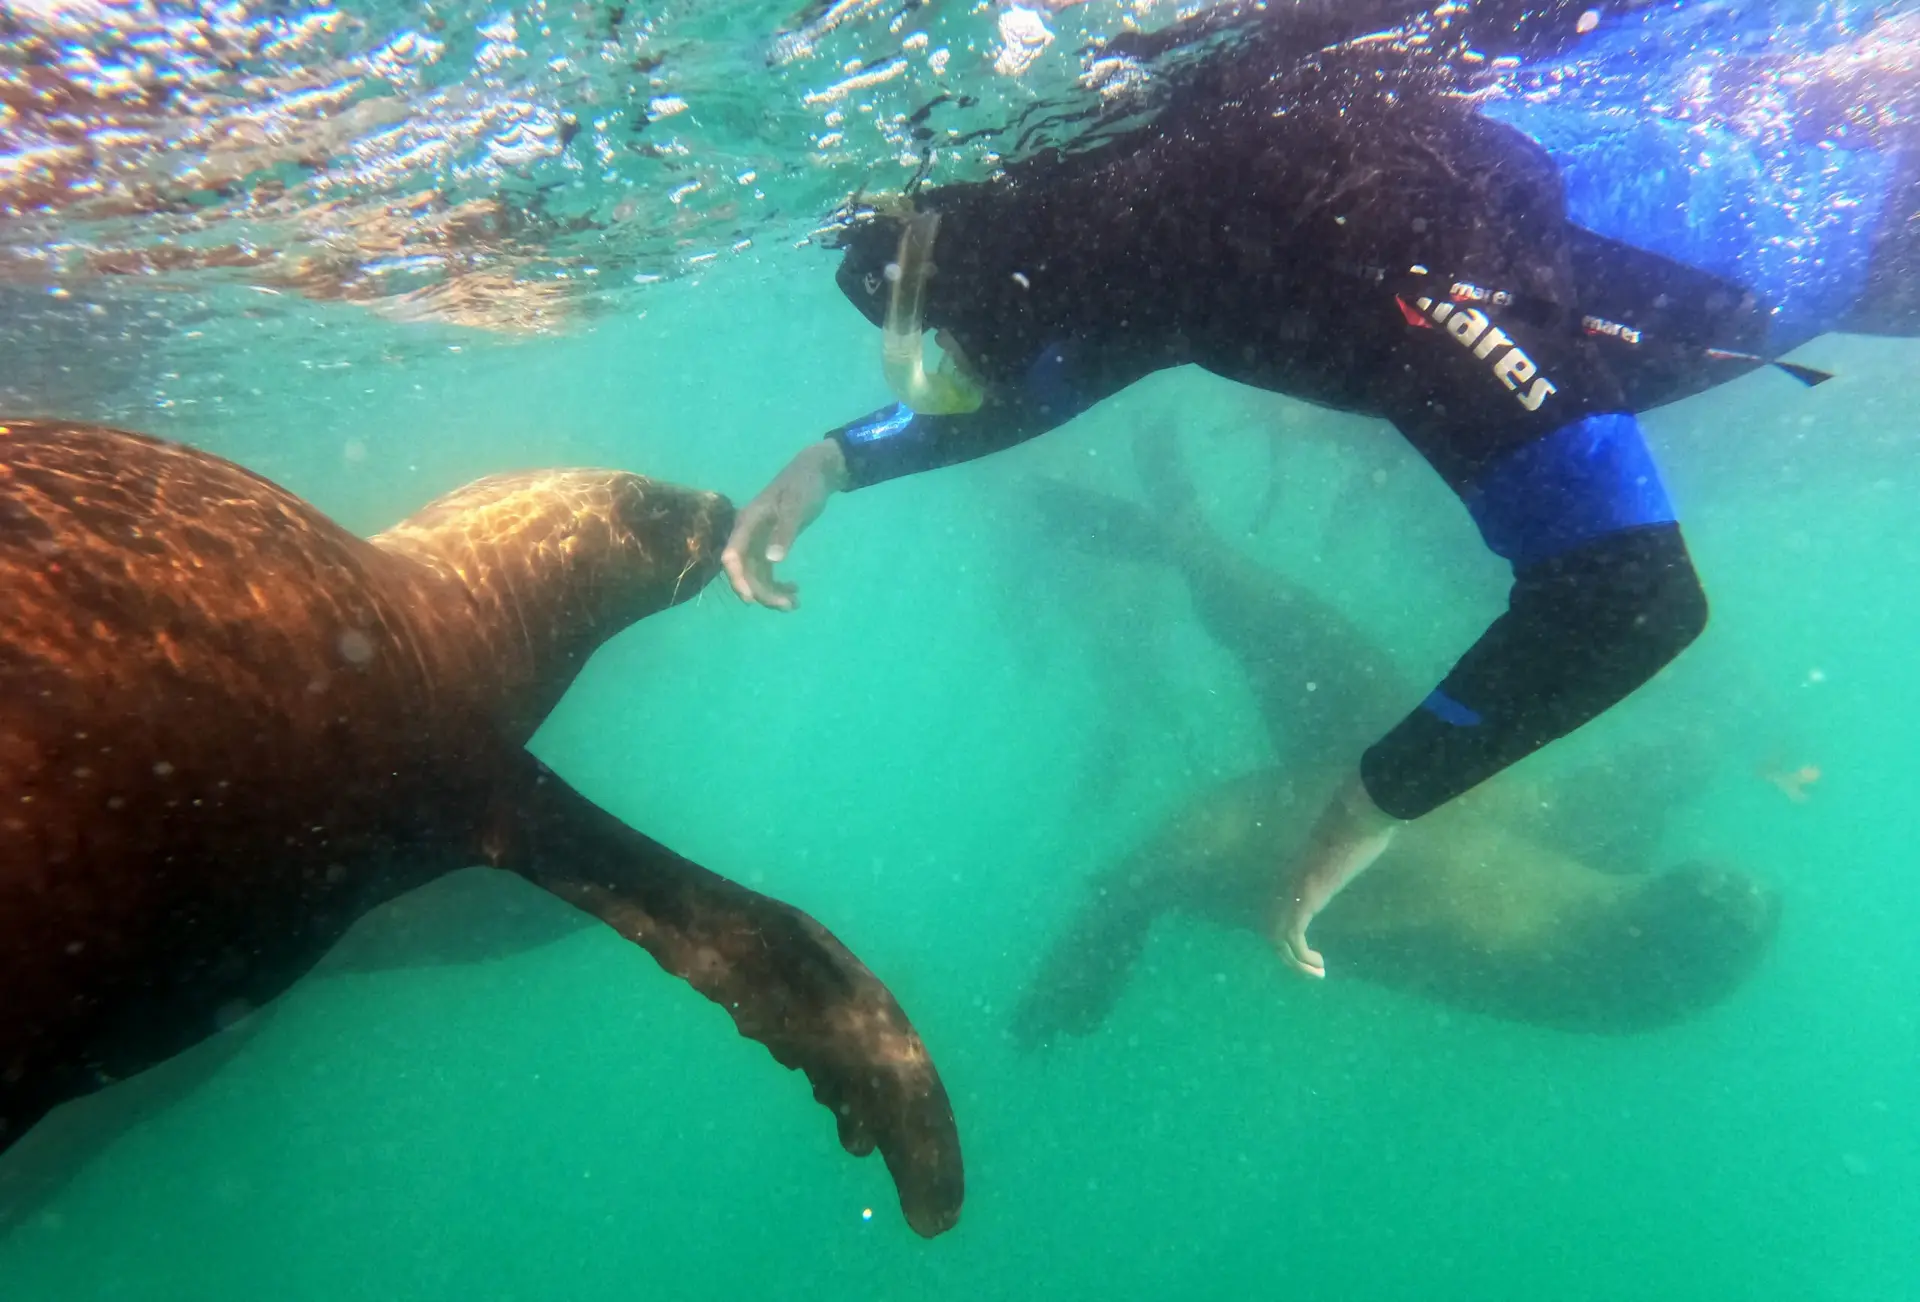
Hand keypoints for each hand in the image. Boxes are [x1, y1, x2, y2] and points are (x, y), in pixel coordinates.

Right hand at [722, 440, 848, 610]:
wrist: (815, 473)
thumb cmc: (804, 486)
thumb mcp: (796, 508)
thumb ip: (784, 534)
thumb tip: (772, 561)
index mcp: (747, 523)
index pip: (732, 557)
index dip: (737, 580)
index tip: (750, 600)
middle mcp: (747, 535)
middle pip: (745, 572)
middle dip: (762, 593)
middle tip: (788, 606)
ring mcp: (757, 542)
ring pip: (756, 576)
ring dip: (771, 593)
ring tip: (795, 604)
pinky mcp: (769, 545)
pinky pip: (767, 572)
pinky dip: (779, 584)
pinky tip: (795, 590)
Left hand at [1274, 774, 1400, 978]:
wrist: (1358, 812)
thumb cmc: (1359, 822)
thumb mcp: (1347, 844)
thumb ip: (1345, 852)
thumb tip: (1364, 844)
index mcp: (1294, 869)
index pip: (1275, 906)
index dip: (1286, 929)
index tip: (1308, 945)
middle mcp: (1287, 881)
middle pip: (1270, 924)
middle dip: (1286, 952)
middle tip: (1313, 967)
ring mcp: (1294, 889)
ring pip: (1276, 935)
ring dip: (1294, 961)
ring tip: (1317, 972)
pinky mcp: (1306, 897)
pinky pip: (1293, 936)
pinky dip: (1301, 957)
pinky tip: (1320, 965)